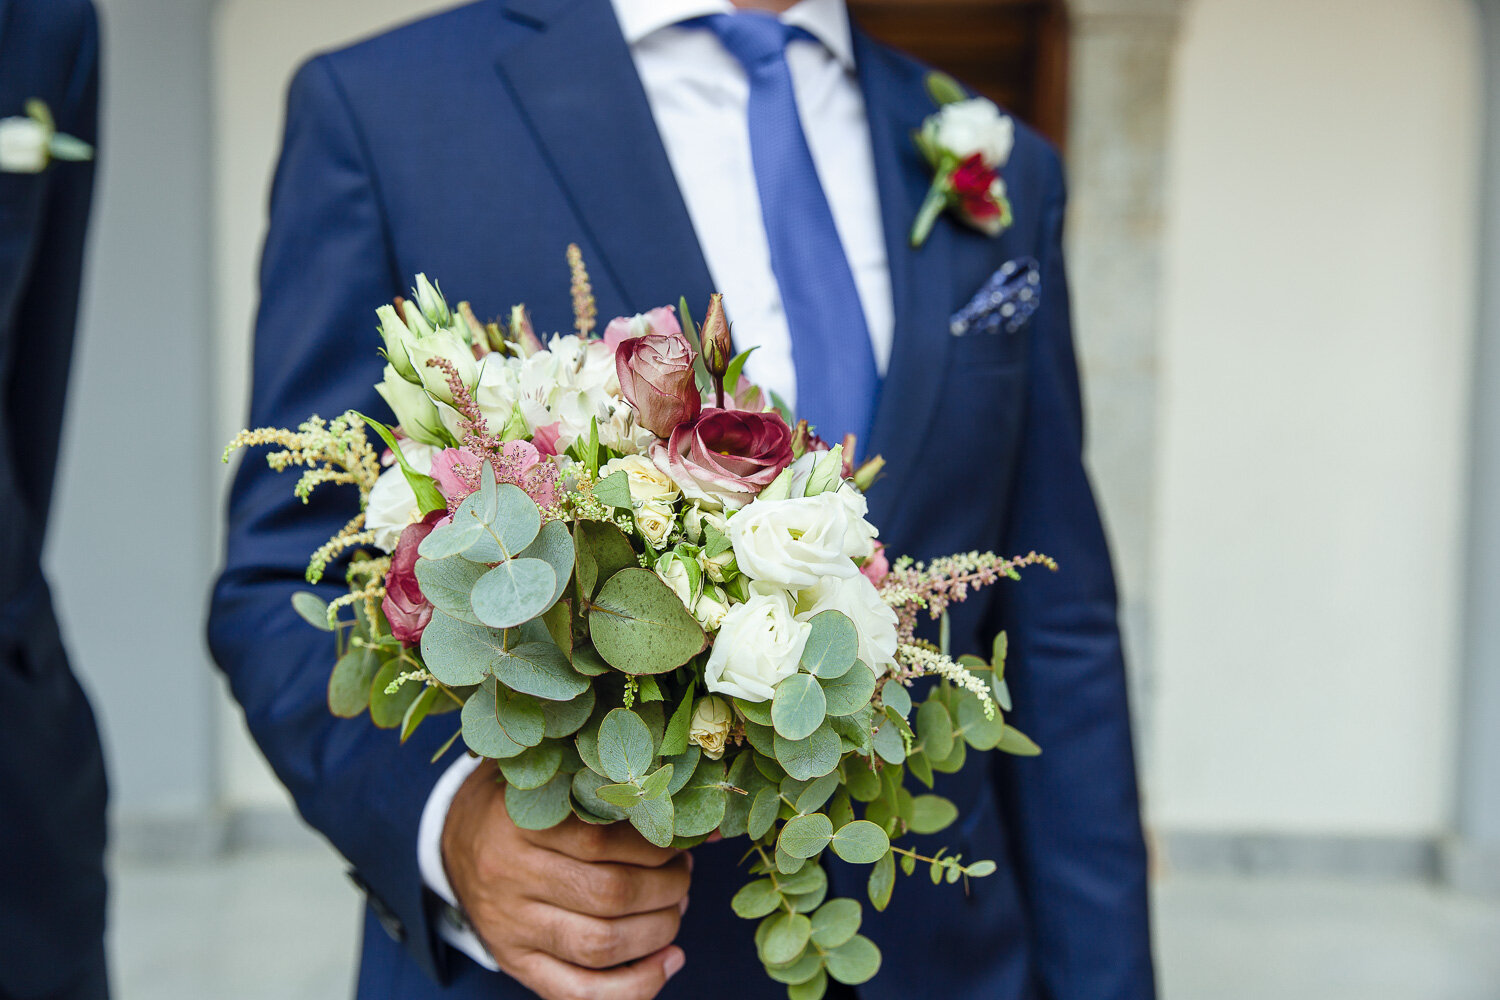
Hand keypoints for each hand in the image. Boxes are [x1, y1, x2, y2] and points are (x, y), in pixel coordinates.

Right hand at [442, 761, 688, 999]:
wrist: (456, 839)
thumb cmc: (522, 802)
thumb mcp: (553, 778)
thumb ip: (613, 790)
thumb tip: (702, 817)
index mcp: (519, 822)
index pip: (601, 839)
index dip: (655, 844)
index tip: (679, 839)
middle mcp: (510, 877)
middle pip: (610, 895)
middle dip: (667, 887)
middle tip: (683, 874)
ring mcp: (511, 927)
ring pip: (601, 945)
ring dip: (658, 929)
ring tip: (677, 908)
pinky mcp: (516, 963)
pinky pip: (579, 993)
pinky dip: (635, 986)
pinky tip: (668, 960)